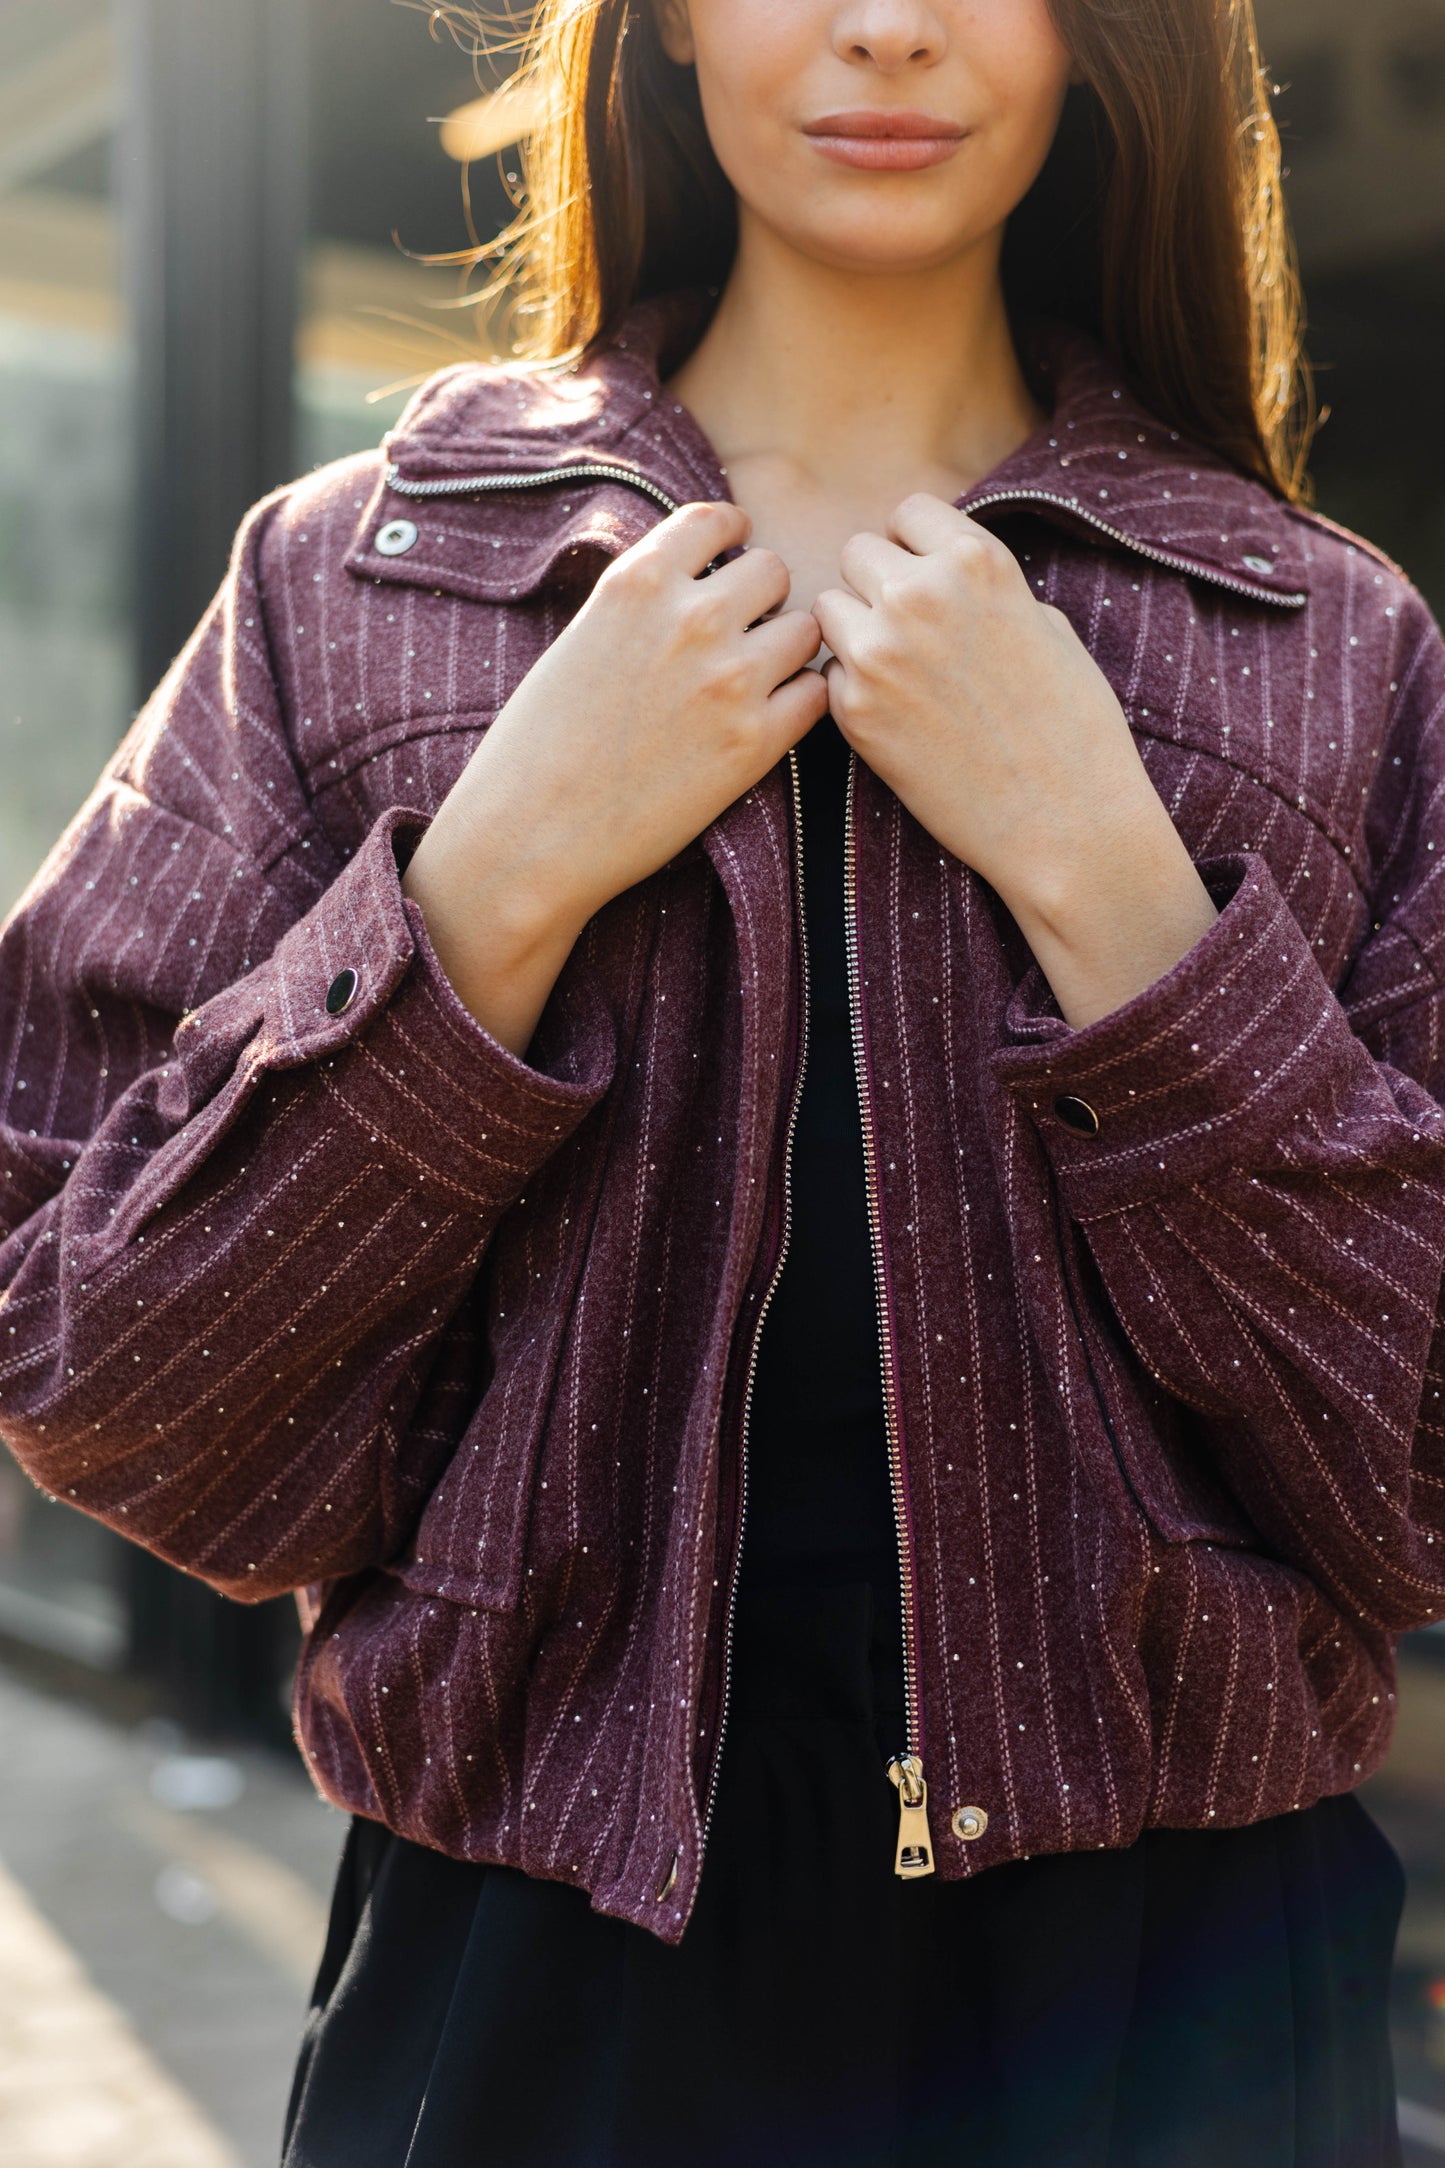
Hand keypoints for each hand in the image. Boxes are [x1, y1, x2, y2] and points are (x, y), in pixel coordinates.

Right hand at [403, 500, 826, 1053]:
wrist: (532, 833)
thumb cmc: (539, 745)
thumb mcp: (579, 640)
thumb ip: (639, 604)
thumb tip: (690, 584)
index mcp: (638, 582)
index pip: (716, 522)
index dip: (734, 537)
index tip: (735, 557)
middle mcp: (691, 618)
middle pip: (775, 571)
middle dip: (764, 600)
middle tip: (745, 635)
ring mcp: (730, 679)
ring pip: (805, 630)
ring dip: (788, 650)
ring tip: (759, 681)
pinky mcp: (756, 743)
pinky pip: (816, 694)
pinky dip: (801, 702)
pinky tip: (769, 720)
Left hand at [813, 494, 1217, 1027]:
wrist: (1065, 821)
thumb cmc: (1073, 726)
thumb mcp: (1046, 625)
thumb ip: (984, 587)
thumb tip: (939, 571)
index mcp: (976, 560)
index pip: (907, 513)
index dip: (916, 549)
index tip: (930, 583)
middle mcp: (919, 594)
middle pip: (856, 553)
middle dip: (878, 588)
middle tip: (912, 636)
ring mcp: (878, 651)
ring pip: (828, 610)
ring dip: (854, 634)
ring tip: (902, 676)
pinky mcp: (852, 711)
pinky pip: (829, 676)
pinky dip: (852, 692)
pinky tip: (900, 722)